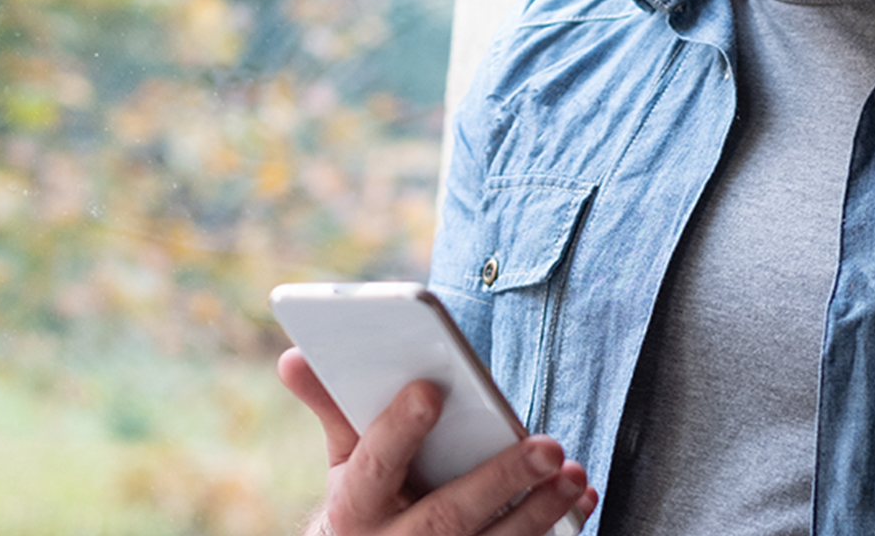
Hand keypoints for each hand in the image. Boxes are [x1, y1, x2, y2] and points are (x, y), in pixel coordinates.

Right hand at [279, 347, 597, 535]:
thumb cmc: (366, 503)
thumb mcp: (344, 462)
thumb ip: (334, 410)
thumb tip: (294, 356)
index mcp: (354, 507)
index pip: (374, 467)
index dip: (398, 430)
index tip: (429, 389)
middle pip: (448, 516)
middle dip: (500, 481)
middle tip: (547, 446)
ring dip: (538, 511)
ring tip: (572, 473)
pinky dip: (555, 531)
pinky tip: (580, 499)